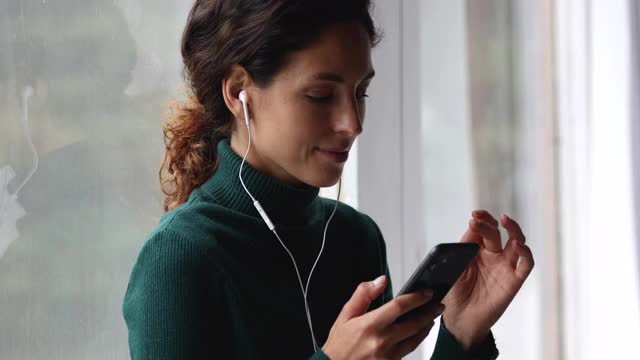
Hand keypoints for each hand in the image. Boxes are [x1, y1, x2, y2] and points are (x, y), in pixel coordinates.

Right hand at [322, 276, 443, 359]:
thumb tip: (381, 280)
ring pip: (415, 339)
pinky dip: (416, 340)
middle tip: (438, 304)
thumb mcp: (345, 315)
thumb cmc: (339, 344)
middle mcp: (381, 341)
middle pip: (413, 323)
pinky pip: (408, 351)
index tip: (427, 292)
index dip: (417, 298)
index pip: (399, 306)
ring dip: (426, 327)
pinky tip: (419, 333)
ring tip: (431, 317)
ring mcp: (388, 356)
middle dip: (429, 312)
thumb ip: (363, 294)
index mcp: (369, 325)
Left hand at [441, 210, 534, 348]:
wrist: (459, 321)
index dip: (481, 220)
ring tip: (505, 221)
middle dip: (489, 223)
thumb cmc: (454, 294)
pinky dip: (526, 254)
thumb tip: (471, 227)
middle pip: (497, 233)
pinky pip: (526, 265)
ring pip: (517, 243)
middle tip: (479, 220)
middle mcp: (492, 256)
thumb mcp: (455, 267)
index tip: (475, 215)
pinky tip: (519, 245)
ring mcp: (504, 267)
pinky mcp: (514, 281)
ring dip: (514, 230)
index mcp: (476, 251)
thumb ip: (463, 249)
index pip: (482, 230)